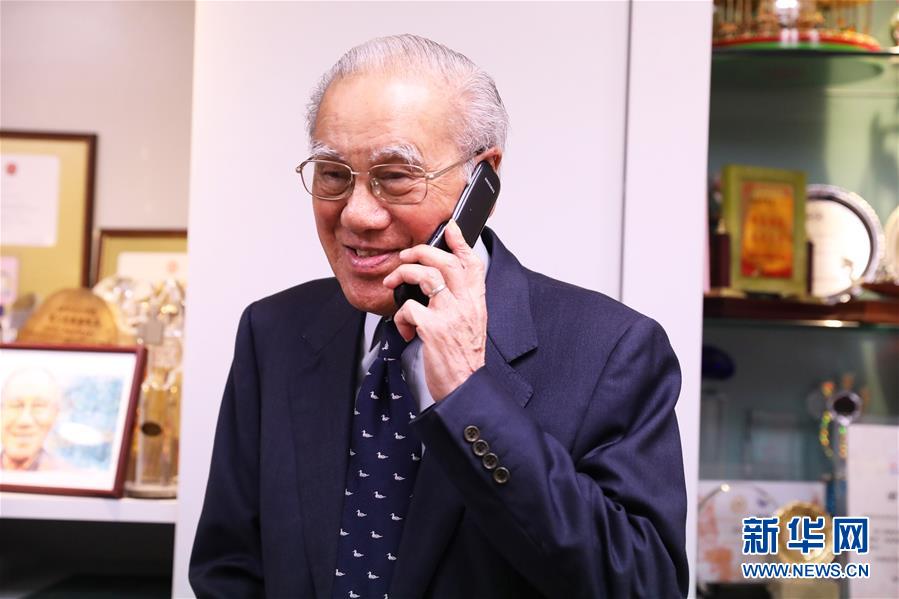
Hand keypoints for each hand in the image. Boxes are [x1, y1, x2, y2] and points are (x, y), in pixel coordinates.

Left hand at [383, 220, 486, 400]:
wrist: (465, 388)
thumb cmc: (464, 359)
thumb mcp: (471, 324)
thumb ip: (460, 302)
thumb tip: (439, 284)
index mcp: (476, 302)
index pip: (472, 263)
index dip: (460, 242)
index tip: (450, 228)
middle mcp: (466, 304)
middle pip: (445, 261)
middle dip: (421, 251)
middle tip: (405, 256)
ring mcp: (451, 315)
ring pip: (426, 276)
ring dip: (403, 274)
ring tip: (392, 283)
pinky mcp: (434, 329)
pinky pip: (409, 308)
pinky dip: (400, 316)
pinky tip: (405, 328)